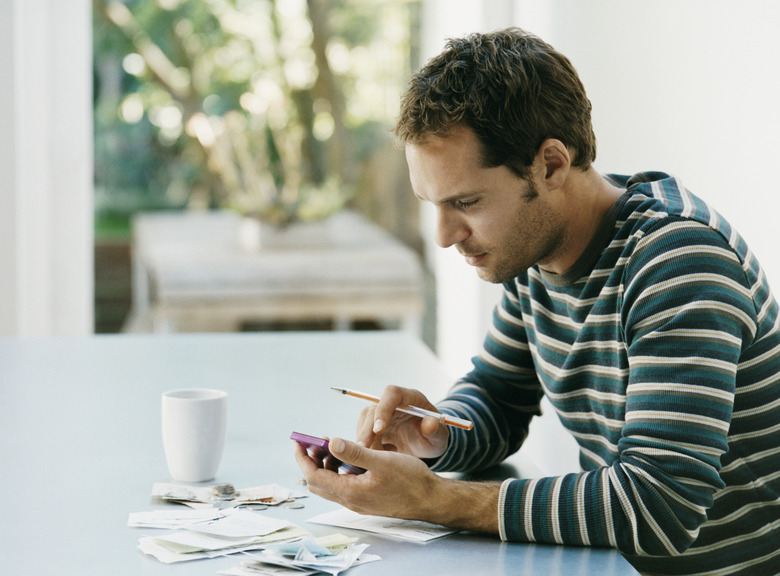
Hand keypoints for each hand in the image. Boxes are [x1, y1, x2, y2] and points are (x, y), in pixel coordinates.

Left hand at [292, 437, 499, 532]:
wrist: (430, 499)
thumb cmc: (410, 480)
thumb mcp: (382, 461)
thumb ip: (355, 452)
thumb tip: (331, 442)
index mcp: (350, 492)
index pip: (313, 476)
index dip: (302, 458)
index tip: (297, 441)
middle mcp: (350, 500)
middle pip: (317, 482)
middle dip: (310, 461)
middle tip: (311, 441)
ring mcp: (358, 501)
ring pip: (330, 484)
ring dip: (325, 465)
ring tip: (331, 445)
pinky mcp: (366, 499)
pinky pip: (343, 485)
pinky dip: (338, 470)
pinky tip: (349, 456)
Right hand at [356, 385, 448, 458]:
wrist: (428, 443)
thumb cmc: (435, 436)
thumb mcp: (440, 436)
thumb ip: (436, 430)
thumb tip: (430, 424)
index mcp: (411, 398)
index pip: (392, 394)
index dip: (383, 409)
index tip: (379, 429)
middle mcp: (394, 402)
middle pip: (373, 408)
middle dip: (367, 429)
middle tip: (364, 450)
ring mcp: (382, 413)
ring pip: (365, 421)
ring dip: (364, 439)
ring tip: (373, 458)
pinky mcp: (374, 425)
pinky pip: (363, 432)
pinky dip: (366, 446)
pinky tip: (378, 458)